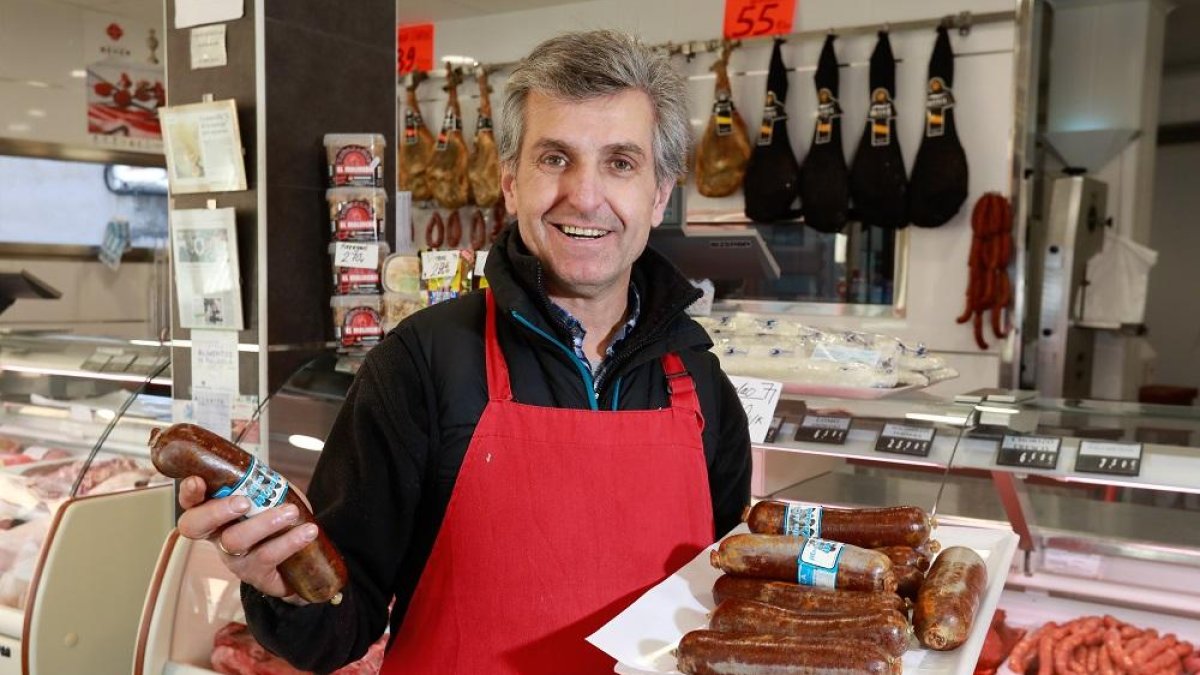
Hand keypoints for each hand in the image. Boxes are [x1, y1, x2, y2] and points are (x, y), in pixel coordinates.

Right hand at [175, 475, 318, 603]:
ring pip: (235, 541)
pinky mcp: (255, 574)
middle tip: (243, 502)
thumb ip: (262, 484)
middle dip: (217, 511)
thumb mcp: (269, 499)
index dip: (188, 493)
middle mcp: (218, 537)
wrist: (301, 562)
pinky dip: (289, 541)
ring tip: (291, 512)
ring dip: (265, 523)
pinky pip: (267, 557)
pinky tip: (307, 531)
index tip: (198, 481)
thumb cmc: (278, 523)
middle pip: (197, 526)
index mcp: (216, 514)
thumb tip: (264, 472)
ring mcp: (233, 558)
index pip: (190, 503)